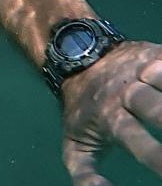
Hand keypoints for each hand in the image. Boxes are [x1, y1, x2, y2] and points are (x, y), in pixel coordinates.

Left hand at [61, 40, 161, 184]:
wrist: (76, 54)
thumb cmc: (83, 108)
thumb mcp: (75, 143)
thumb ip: (86, 174)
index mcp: (110, 116)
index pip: (137, 140)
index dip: (158, 158)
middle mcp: (127, 92)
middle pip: (157, 108)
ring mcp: (143, 70)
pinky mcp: (156, 54)